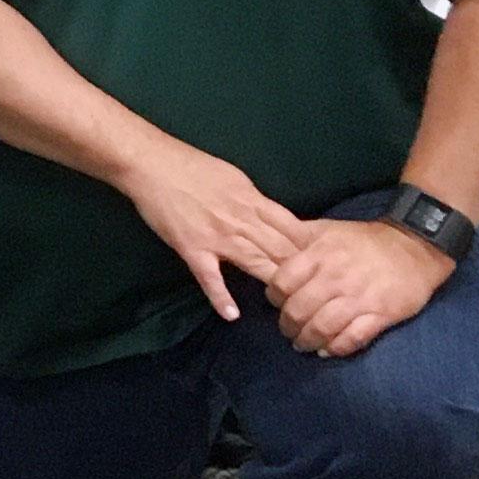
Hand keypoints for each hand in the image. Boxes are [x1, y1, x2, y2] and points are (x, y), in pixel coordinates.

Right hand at [115, 137, 308, 321]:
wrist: (151, 163)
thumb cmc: (192, 166)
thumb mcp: (235, 177)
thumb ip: (256, 201)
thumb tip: (275, 219)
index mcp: (253, 201)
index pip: (293, 229)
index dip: (312, 249)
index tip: (327, 265)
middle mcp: (241, 221)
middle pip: (281, 250)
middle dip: (303, 273)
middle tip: (319, 294)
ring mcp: (217, 237)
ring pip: (255, 264)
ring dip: (275, 285)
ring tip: (291, 307)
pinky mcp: (192, 249)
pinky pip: (209, 277)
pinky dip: (220, 297)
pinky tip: (232, 315)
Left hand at [262, 216, 454, 358]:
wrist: (416, 246)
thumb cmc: (365, 239)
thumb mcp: (327, 229)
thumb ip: (296, 233)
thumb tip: (264, 224)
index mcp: (319, 254)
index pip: (282, 282)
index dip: (274, 297)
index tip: (278, 303)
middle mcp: (335, 277)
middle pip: (299, 310)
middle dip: (288, 325)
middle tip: (288, 330)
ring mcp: (359, 298)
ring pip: (322, 327)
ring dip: (308, 341)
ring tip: (304, 345)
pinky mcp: (381, 314)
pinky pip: (352, 338)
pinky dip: (336, 348)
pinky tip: (328, 350)